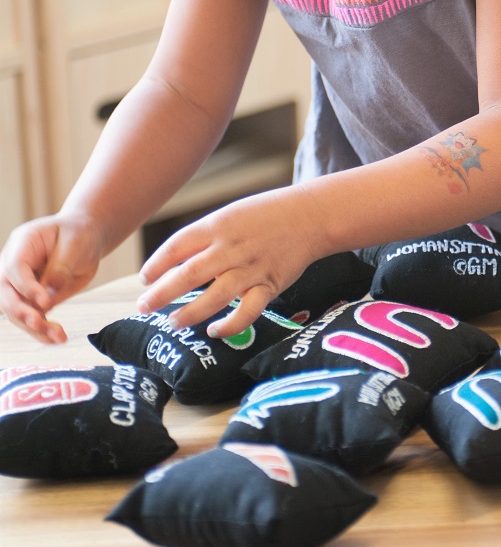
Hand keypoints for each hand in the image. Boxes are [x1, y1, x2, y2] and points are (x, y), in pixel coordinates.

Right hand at [0, 215, 102, 343]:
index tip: (46, 302)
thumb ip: (60, 269)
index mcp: (22, 244)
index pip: (14, 268)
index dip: (27, 287)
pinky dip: (43, 331)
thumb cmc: (78, 235)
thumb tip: (48, 296)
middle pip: (5, 293)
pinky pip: (32, 317)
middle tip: (40, 323)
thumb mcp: (75, 245)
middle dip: (20, 311)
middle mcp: (13, 266)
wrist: (85, 237)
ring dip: (33, 327)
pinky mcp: (32, 299)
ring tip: (57, 336)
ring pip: (16, 311)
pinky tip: (57, 339)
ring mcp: (20, 284)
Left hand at [136, 185, 328, 337]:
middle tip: (144, 306)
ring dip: (190, 313)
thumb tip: (176, 263)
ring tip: (173, 322)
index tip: (145, 279)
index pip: (177, 246)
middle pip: (189, 274)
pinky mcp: (270, 284)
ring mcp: (251, 268)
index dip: (156, 264)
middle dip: (162, 293)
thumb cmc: (266, 215)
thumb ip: (206, 237)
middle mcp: (231, 247)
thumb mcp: (231, 215)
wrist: (310, 216)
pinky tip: (215, 331)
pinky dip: (230, 324)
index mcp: (218, 225)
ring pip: (214, 296)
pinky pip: (248, 311)